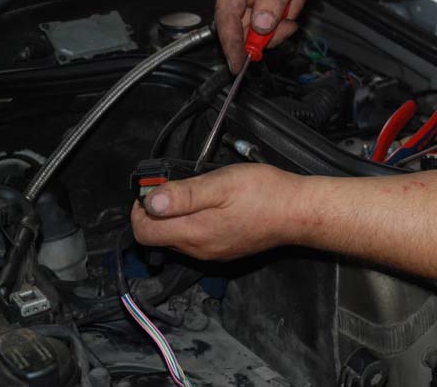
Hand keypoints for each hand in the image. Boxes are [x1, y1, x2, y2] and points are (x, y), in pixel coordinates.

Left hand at [131, 164, 307, 260]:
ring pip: (177, 238)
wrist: (297, 212)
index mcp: (194, 233)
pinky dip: (192, 223)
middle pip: (159, 237)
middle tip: (172, 186)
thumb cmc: (264, 195)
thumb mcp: (220, 184)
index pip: (144, 233)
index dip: (139, 210)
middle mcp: (200, 249)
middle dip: (156, 212)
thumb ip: (183, 195)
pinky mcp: (224, 250)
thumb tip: (151, 202)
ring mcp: (212, 252)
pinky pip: (196, 240)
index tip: (151, 190)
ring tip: (192, 192)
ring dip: (175, 216)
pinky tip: (209, 205)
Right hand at [215, 0, 311, 73]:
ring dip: (284, 19)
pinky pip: (278, 18)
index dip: (231, 44)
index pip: (226, 18)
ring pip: (264, 27)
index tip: (238, 65)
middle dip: (266, 34)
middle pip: (245, 27)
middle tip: (284, 28)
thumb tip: (260, 26)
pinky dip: (290, 12)